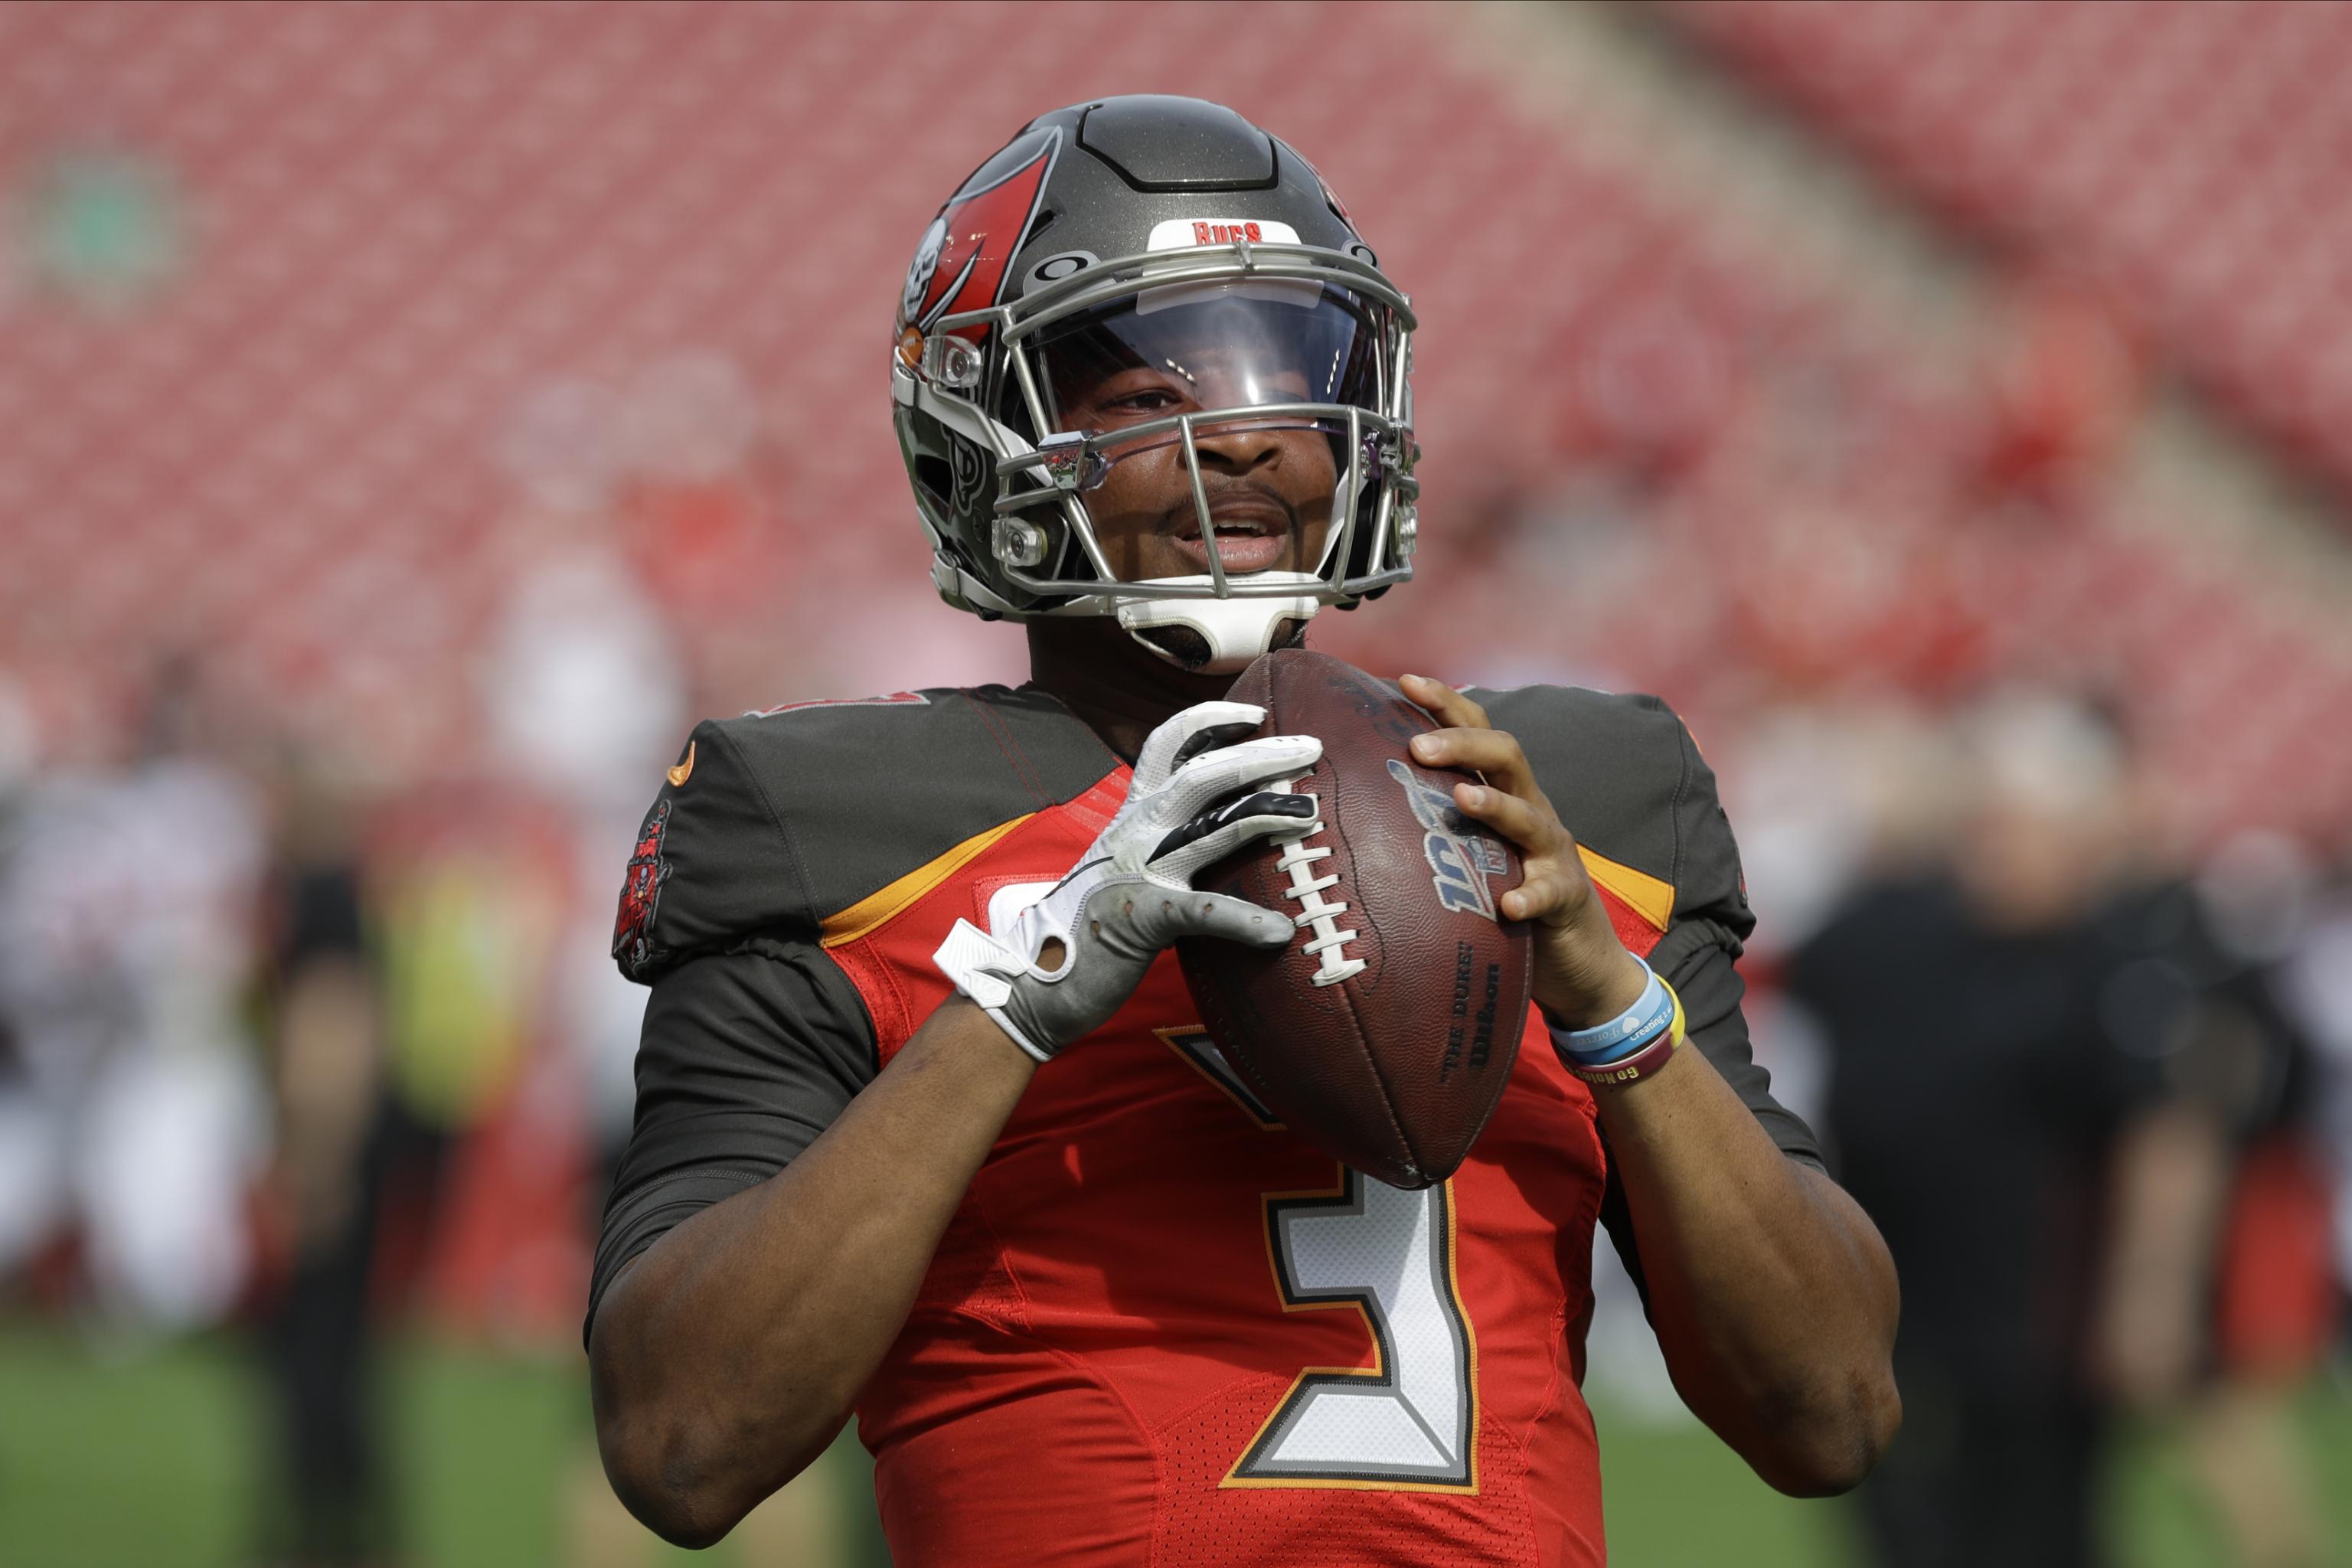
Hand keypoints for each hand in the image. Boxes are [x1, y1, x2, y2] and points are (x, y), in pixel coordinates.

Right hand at [934, 701, 1321, 1059]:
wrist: (1033, 979)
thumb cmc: (1089, 927)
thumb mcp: (1124, 868)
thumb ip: (1163, 843)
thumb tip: (1217, 832)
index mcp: (1131, 816)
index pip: (1166, 744)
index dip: (1210, 718)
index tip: (1255, 711)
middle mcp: (1135, 833)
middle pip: (1203, 773)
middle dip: (1260, 754)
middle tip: (1311, 747)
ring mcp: (1140, 872)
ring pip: (1212, 825)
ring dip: (1268, 814)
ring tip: (1311, 812)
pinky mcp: (1144, 918)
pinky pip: (1203, 911)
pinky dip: (1245, 921)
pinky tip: (1279, 932)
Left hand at [1400, 676, 1649, 1028]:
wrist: (1575, 952)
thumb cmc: (1510, 888)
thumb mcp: (1474, 846)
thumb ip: (1436, 819)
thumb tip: (1365, 799)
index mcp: (1504, 791)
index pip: (1478, 732)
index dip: (1446, 704)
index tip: (1405, 682)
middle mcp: (1531, 809)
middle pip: (1506, 756)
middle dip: (1462, 745)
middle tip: (1417, 746)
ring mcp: (1551, 852)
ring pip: (1529, 817)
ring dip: (1495, 805)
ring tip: (1462, 798)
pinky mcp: (1565, 897)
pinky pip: (1548, 892)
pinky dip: (1529, 895)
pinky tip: (1508, 904)